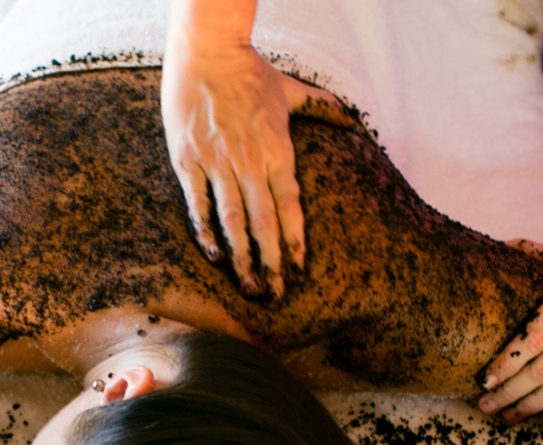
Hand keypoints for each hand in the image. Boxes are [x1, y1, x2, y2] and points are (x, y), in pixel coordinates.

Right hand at [162, 41, 351, 297]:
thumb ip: (323, 108)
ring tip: (249, 285)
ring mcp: (217, 162)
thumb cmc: (250, 71)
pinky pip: (199, 204)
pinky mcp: (188, 159)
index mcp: (278, 150)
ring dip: (241, 257)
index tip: (299, 272)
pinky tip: (214, 255)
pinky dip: (207, 231)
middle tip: (276, 296)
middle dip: (272, 263)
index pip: (290, 208)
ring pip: (233, 221)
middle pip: (264, 224)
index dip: (295, 243)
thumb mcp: (292, 90)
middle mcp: (250, 162)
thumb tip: (354, 120)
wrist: (207, 49)